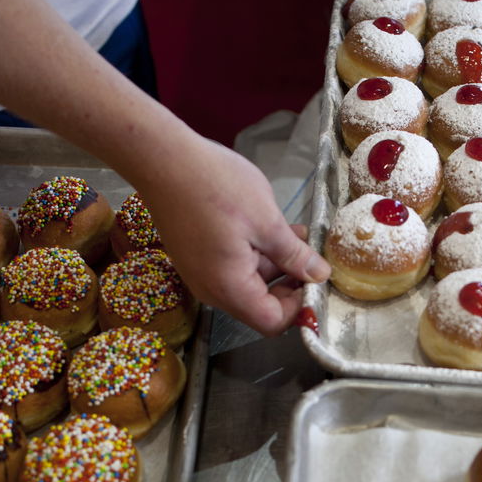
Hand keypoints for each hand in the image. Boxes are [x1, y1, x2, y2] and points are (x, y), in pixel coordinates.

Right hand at [139, 134, 328, 335]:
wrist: (162, 159)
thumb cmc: (215, 186)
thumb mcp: (267, 221)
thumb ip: (295, 255)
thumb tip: (319, 276)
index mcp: (229, 288)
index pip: (273, 322)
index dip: (299, 306)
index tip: (317, 280)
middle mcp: (211, 290)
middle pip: (260, 305)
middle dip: (290, 282)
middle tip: (311, 253)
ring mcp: (200, 274)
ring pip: (248, 282)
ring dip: (275, 263)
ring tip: (296, 233)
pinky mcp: (195, 257)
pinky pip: (231, 267)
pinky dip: (255, 253)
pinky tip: (269, 227)